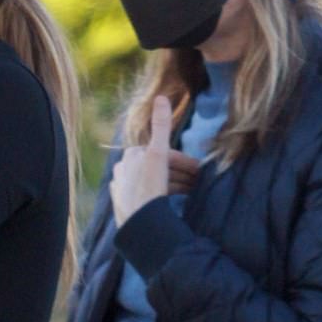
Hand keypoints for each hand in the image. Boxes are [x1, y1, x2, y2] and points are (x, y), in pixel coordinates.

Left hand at [111, 96, 192, 226]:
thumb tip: (161, 97)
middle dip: (179, 173)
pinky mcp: (124, 209)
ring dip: (173, 185)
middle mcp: (122, 171)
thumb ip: (161, 126)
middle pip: (157, 168)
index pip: (162, 154)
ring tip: (190, 193)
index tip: (199, 170)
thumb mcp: (158, 154)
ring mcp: (122, 191)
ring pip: (153, 183)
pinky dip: (160, 197)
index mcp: (130, 157)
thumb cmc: (149, 188)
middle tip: (198, 182)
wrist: (140, 225)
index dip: (183, 161)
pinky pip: (146, 198)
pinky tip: (170, 203)